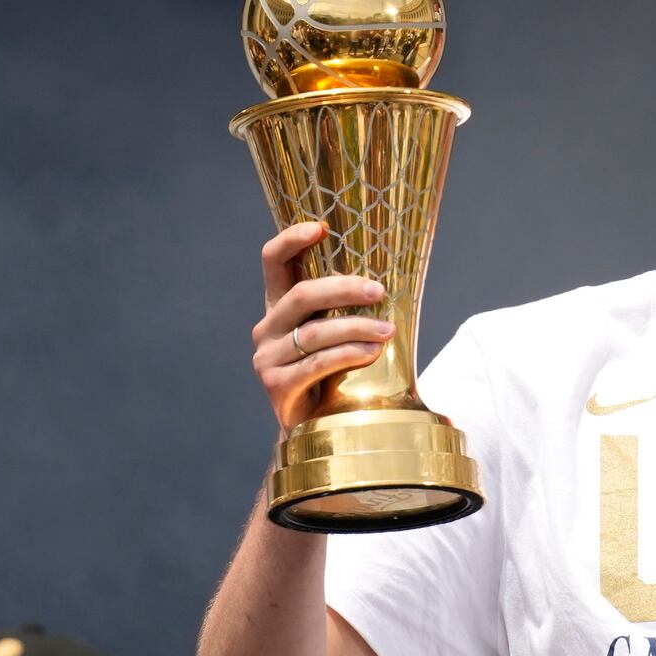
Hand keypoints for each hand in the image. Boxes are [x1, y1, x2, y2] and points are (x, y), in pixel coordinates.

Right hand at [254, 222, 397, 434]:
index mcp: (279, 306)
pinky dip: (349, 355)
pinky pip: (317, 363)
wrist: (312, 427)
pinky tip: (372, 353)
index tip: (321, 228)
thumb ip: (343, 309)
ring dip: (357, 327)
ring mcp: (267, 357)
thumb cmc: (330, 374)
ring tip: (388, 331)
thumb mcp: (333, 334)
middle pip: (302, 295)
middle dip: (344, 289)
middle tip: (379, 291)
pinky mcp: (277, 385)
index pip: (274, 261)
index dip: (292, 240)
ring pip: (315, 332)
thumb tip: (388, 280)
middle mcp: (267, 327)